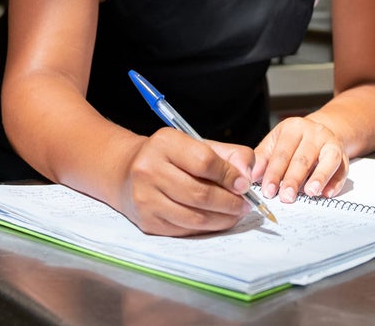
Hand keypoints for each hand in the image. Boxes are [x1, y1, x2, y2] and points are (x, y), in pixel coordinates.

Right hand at [117, 129, 255, 235]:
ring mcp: (145, 198)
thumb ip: (229, 155)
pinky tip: (216, 221)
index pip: (204, 161)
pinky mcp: (147, 222)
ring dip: (222, 219)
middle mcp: (149, 170)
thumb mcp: (197, 145)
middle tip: (245, 205)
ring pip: (194, 217)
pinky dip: (206, 228)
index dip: (230, 176)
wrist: (127, 173)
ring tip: (235, 214)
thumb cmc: (171, 158)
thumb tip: (247, 177)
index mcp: (164, 143)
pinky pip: (185, 230)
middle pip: (200, 193)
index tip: (245, 185)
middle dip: (230, 202)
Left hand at [252, 117, 348, 203]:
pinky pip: (342, 169)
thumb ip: (262, 158)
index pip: (282, 152)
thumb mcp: (275, 142)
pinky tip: (327, 193)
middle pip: (303, 157)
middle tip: (286, 197)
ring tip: (310, 193)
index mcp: (293, 128)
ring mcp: (331, 142)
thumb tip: (252, 175)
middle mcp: (314, 132)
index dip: (274, 172)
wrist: (319, 131)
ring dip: (319, 177)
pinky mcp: (344, 156)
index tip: (268, 190)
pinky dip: (336, 182)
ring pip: (327, 160)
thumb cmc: (292, 142)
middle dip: (294, 179)